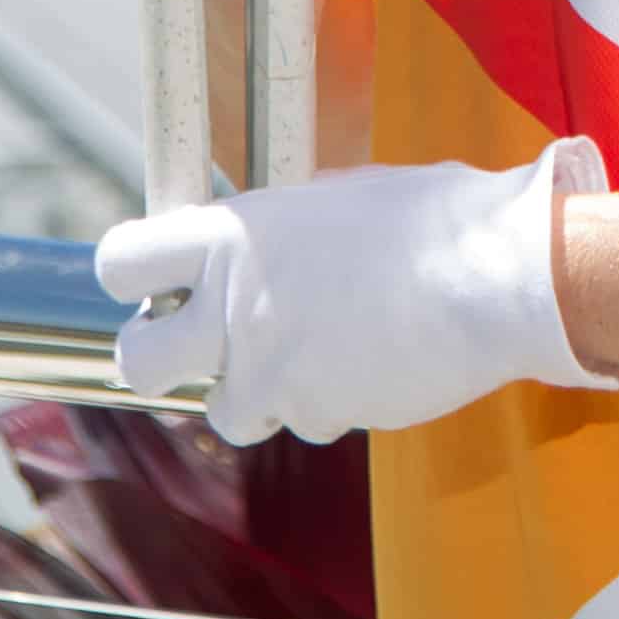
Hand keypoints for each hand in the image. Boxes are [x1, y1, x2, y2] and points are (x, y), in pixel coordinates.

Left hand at [94, 145, 618, 443]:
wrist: (495, 277)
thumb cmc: (434, 221)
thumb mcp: (342, 199)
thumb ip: (285, 231)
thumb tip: (270, 244)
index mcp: (235, 234)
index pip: (123, 259)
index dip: (130, 275)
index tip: (154, 284)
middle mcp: (234, 303)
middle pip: (136, 360)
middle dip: (159, 359)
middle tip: (199, 347)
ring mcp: (267, 367)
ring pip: (226, 410)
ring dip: (264, 392)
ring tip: (325, 348)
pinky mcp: (311, 412)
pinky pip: (301, 419)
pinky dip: (329, 401)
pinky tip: (374, 361)